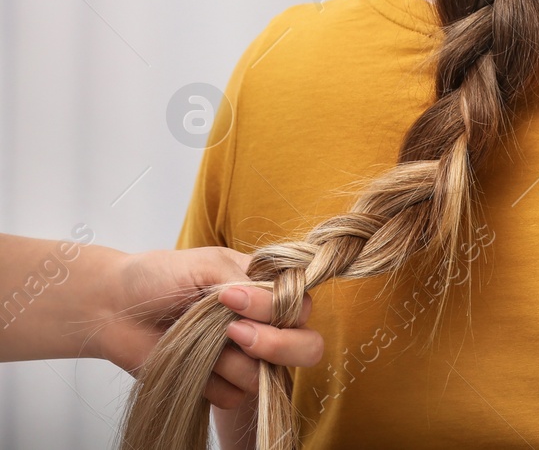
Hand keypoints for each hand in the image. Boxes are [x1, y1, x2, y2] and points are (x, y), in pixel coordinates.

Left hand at [97, 246, 322, 407]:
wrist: (111, 308)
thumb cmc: (158, 276)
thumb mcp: (206, 263)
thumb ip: (245, 279)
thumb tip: (264, 305)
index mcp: (266, 290)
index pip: (301, 303)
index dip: (278, 306)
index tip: (231, 298)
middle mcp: (263, 324)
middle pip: (306, 345)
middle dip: (278, 344)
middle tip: (234, 333)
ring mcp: (244, 357)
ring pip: (268, 375)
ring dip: (232, 361)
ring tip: (197, 342)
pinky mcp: (220, 385)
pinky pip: (235, 396)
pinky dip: (212, 382)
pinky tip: (190, 363)